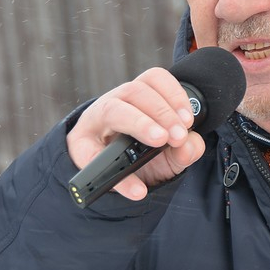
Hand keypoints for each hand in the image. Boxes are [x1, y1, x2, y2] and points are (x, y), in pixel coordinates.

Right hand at [66, 67, 206, 200]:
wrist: (108, 178)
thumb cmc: (140, 156)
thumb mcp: (169, 154)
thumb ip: (186, 149)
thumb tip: (188, 146)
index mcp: (138, 98)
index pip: (154, 79)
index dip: (174, 94)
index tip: (188, 120)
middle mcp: (115, 102)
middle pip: (135, 91)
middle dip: (162, 112)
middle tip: (177, 136)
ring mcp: (95, 121)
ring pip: (113, 109)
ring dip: (140, 123)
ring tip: (159, 141)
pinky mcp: (81, 147)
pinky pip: (93, 156)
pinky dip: (120, 177)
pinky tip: (137, 190)